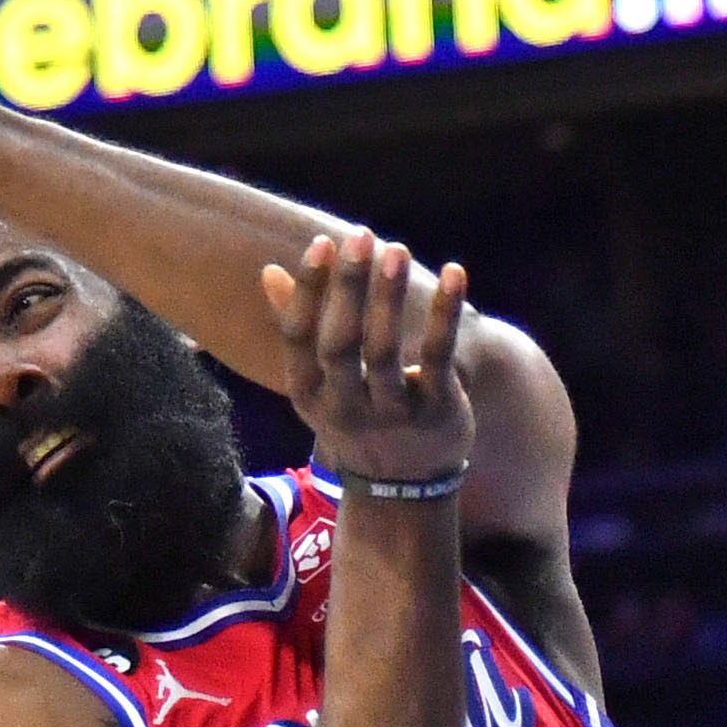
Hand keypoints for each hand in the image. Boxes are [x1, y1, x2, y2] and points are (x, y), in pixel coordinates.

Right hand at [261, 232, 471, 486]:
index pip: (299, 338)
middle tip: (360, 236)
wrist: (402, 491)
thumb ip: (298, 329)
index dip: (308, 290)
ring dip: (389, 297)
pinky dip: (446, 313)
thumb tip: (270, 271)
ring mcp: (392, 413)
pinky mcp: (436, 412)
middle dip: (348, 288)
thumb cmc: (356, 419)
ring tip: (397, 249)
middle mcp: (344, 407)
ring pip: (385, 351)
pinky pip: (439, 357)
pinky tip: (456, 272)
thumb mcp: (319, 385)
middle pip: (340, 343)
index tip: (322, 243)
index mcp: (309, 395)